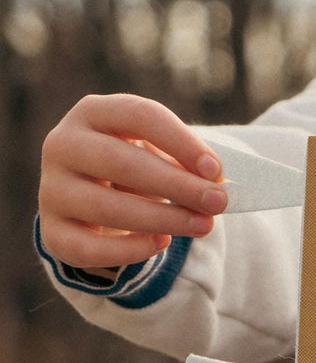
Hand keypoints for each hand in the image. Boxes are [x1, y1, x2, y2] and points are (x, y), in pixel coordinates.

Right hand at [38, 94, 227, 272]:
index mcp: (94, 112)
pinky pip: (87, 247)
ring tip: (202, 225)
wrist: (94, 197)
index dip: (181, 142)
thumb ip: (187, 164)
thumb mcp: (160, 153)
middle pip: (121, 162)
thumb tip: (217, 186)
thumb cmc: (138, 167)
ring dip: (163, 218)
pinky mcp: (52, 230)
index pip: (140, 115)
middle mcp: (63, 145)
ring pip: (105, 206)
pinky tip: (161, 243)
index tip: (216, 170)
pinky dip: (129, 249)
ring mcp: (52, 188)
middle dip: (177, 185)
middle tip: (217, 202)